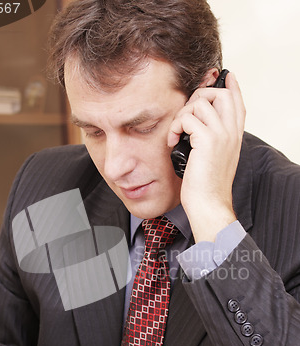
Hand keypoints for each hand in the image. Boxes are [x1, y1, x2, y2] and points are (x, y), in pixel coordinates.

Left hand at [168, 72, 245, 241]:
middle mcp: (231, 132)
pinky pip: (187, 118)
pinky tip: (172, 141)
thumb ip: (212, 140)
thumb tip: (197, 126)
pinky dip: (175, 127)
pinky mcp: (207, 140)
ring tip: (176, 134)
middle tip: (185, 115)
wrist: (208, 204)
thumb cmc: (206, 187)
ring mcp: (221, 134)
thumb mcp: (214, 159)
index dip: (231, 86)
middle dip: (198, 97)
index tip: (227, 76)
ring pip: (200, 102)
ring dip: (182, 115)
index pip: (237, 102)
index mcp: (235, 136)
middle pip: (220, 93)